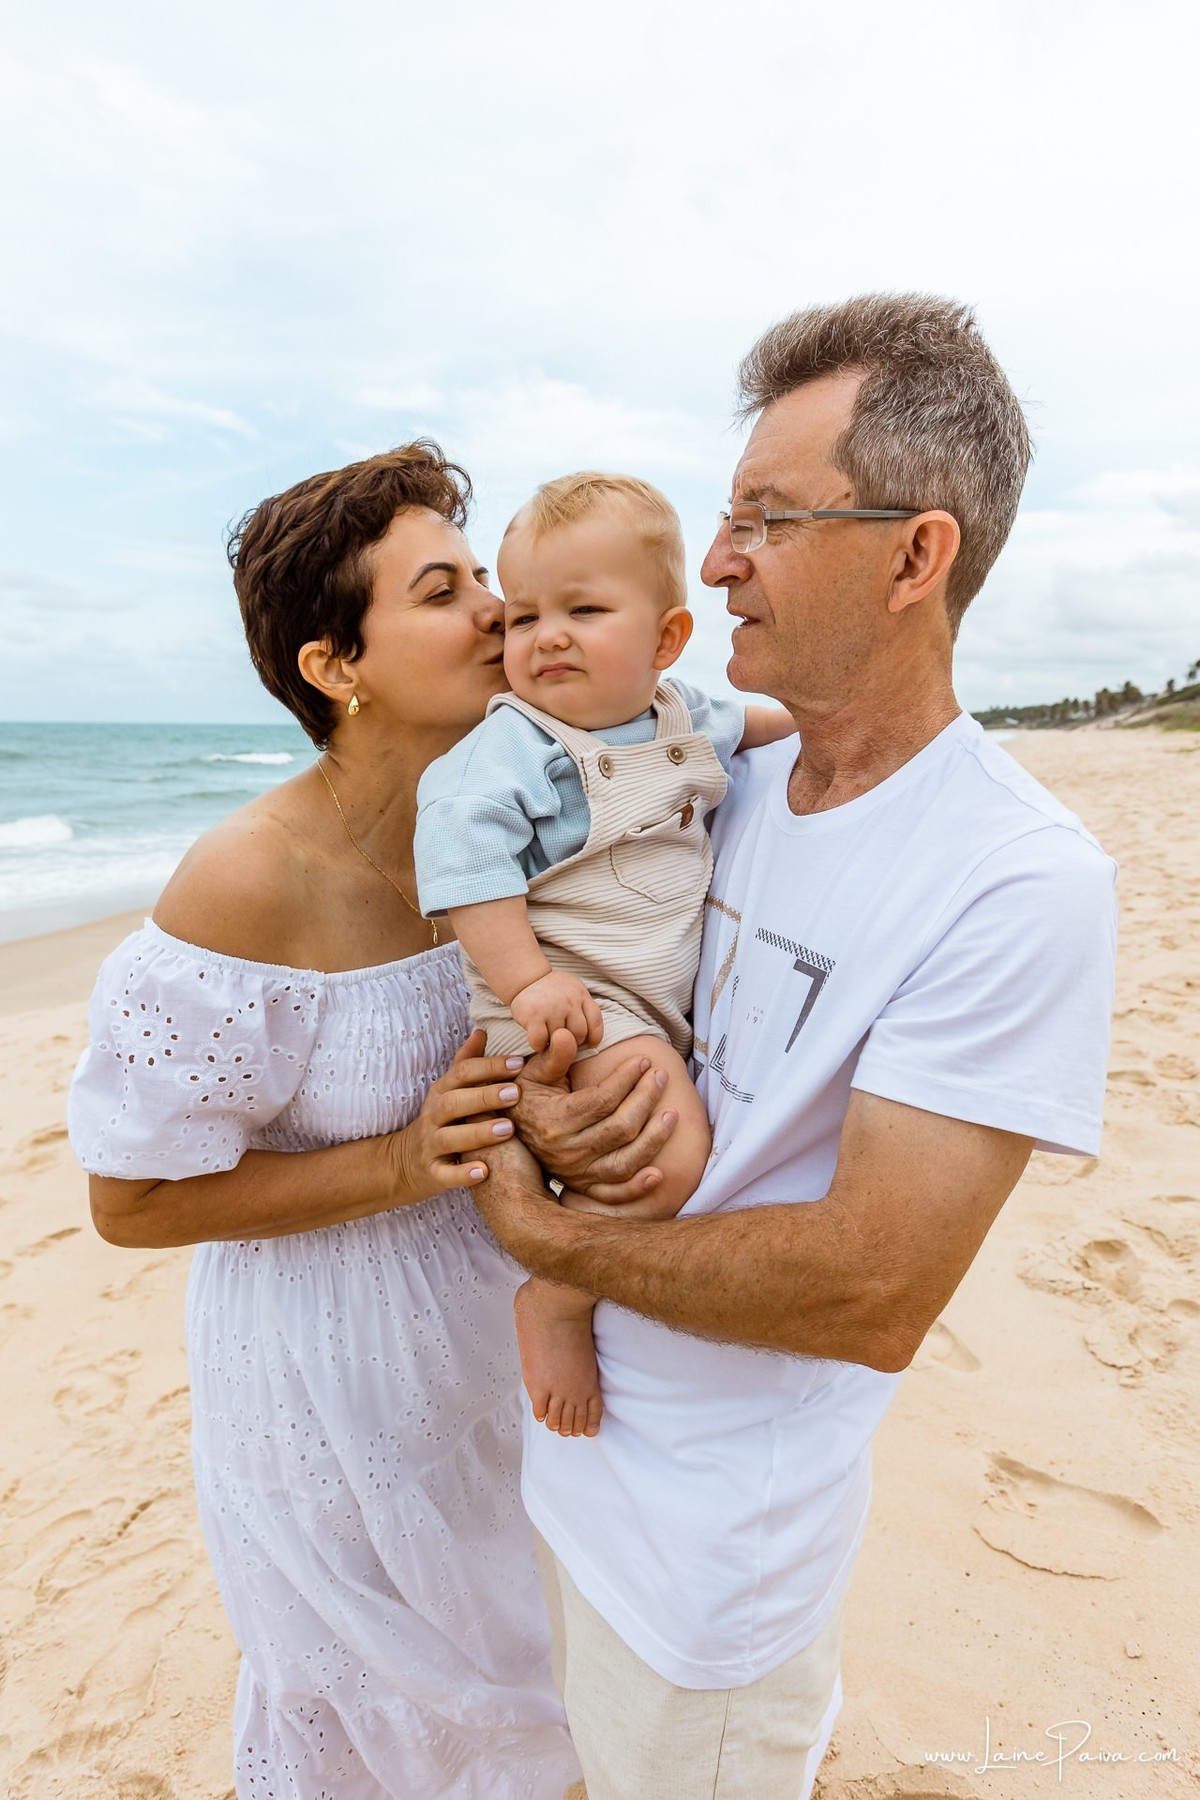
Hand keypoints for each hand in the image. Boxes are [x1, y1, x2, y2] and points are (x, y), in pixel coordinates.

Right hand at [391, 1031, 524, 1200]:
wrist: (406, 1162)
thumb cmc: (443, 1120)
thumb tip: (483, 1030)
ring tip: (508, 1129)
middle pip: (454, 1102)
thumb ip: (467, 1062)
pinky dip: (462, 1174)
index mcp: (442, 1092)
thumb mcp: (450, 1090)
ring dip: (478, 1132)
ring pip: (450, 1138)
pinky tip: (484, 1172)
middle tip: (516, 1093)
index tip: (518, 1063)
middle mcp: (434, 1115)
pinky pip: (445, 1175)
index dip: (489, 1066)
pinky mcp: (432, 1173)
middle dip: (484, 1096)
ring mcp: (431, 1145)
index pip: (462, 1073)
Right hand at [510, 972, 603, 1052]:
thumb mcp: (573, 991)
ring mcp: (552, 1008)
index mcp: (581, 994)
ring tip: (547, 1035)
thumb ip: (583, 1009)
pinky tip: (537, 1039)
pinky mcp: (533, 1016)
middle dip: (571, 1041)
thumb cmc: (551, 990)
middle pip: (579, 1034)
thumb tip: (593, 1040)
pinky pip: (541, 1041)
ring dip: (552, 1043)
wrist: (525, 978)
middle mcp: (569, 1000)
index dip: (594, 1036)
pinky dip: (538, 1045)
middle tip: (561, 1038)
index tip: (590, 1043)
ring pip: (559, 1040)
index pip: (596, 1021)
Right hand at [513, 1030, 679, 1203]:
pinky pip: (615, 1194)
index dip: (627, 1079)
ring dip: (654, 1139)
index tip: (643, 1061)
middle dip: (646, 1099)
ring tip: (672, 1113)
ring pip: (624, 1161)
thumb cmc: (527, 1097)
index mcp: (554, 1120)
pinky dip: (637, 1188)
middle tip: (660, 1076)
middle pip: (619, 1128)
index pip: (602, 1101)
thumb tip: (566, 1034)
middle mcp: (566, 1151)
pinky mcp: (585, 1187)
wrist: (511, 1135)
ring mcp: (577, 1173)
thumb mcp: (533, 1073)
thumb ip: (554, 1056)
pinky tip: (659, 1173)